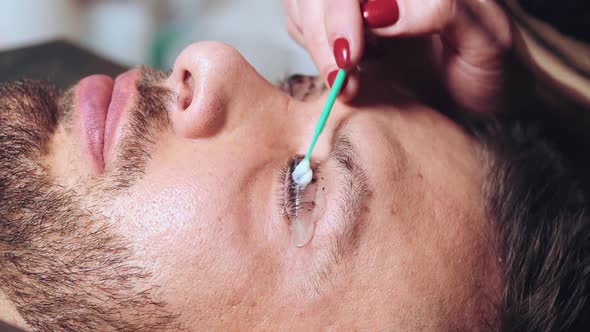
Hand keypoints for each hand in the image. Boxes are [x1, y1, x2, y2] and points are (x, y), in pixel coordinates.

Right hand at [284, 0, 512, 112]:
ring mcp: (365, 8)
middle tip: (342, 76)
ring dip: (316, 43)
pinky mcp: (350, 31)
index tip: (351, 56)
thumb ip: (441, 10)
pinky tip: (348, 71)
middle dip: (323, 31)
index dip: (340, 9)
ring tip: (349, 79)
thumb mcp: (487, 39)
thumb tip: (380, 9)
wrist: (491, 105)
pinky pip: (306, 27)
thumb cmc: (497, 72)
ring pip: (304, 5)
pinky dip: (316, 51)